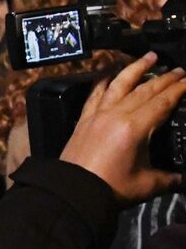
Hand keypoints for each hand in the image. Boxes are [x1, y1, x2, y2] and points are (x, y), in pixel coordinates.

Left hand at [59, 53, 185, 203]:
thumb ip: (170, 178)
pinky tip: (109, 73)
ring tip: (149, 57)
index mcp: (134, 127)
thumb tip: (182, 177)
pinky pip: (95, 94)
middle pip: (145, 90)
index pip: (163, 102)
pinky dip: (103, 81)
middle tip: (179, 70)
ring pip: (119, 84)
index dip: (179, 89)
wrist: (73, 192)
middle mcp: (116, 114)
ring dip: (135, 68)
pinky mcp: (84, 119)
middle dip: (165, 78)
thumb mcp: (148, 184)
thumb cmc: (110, 188)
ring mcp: (98, 114)